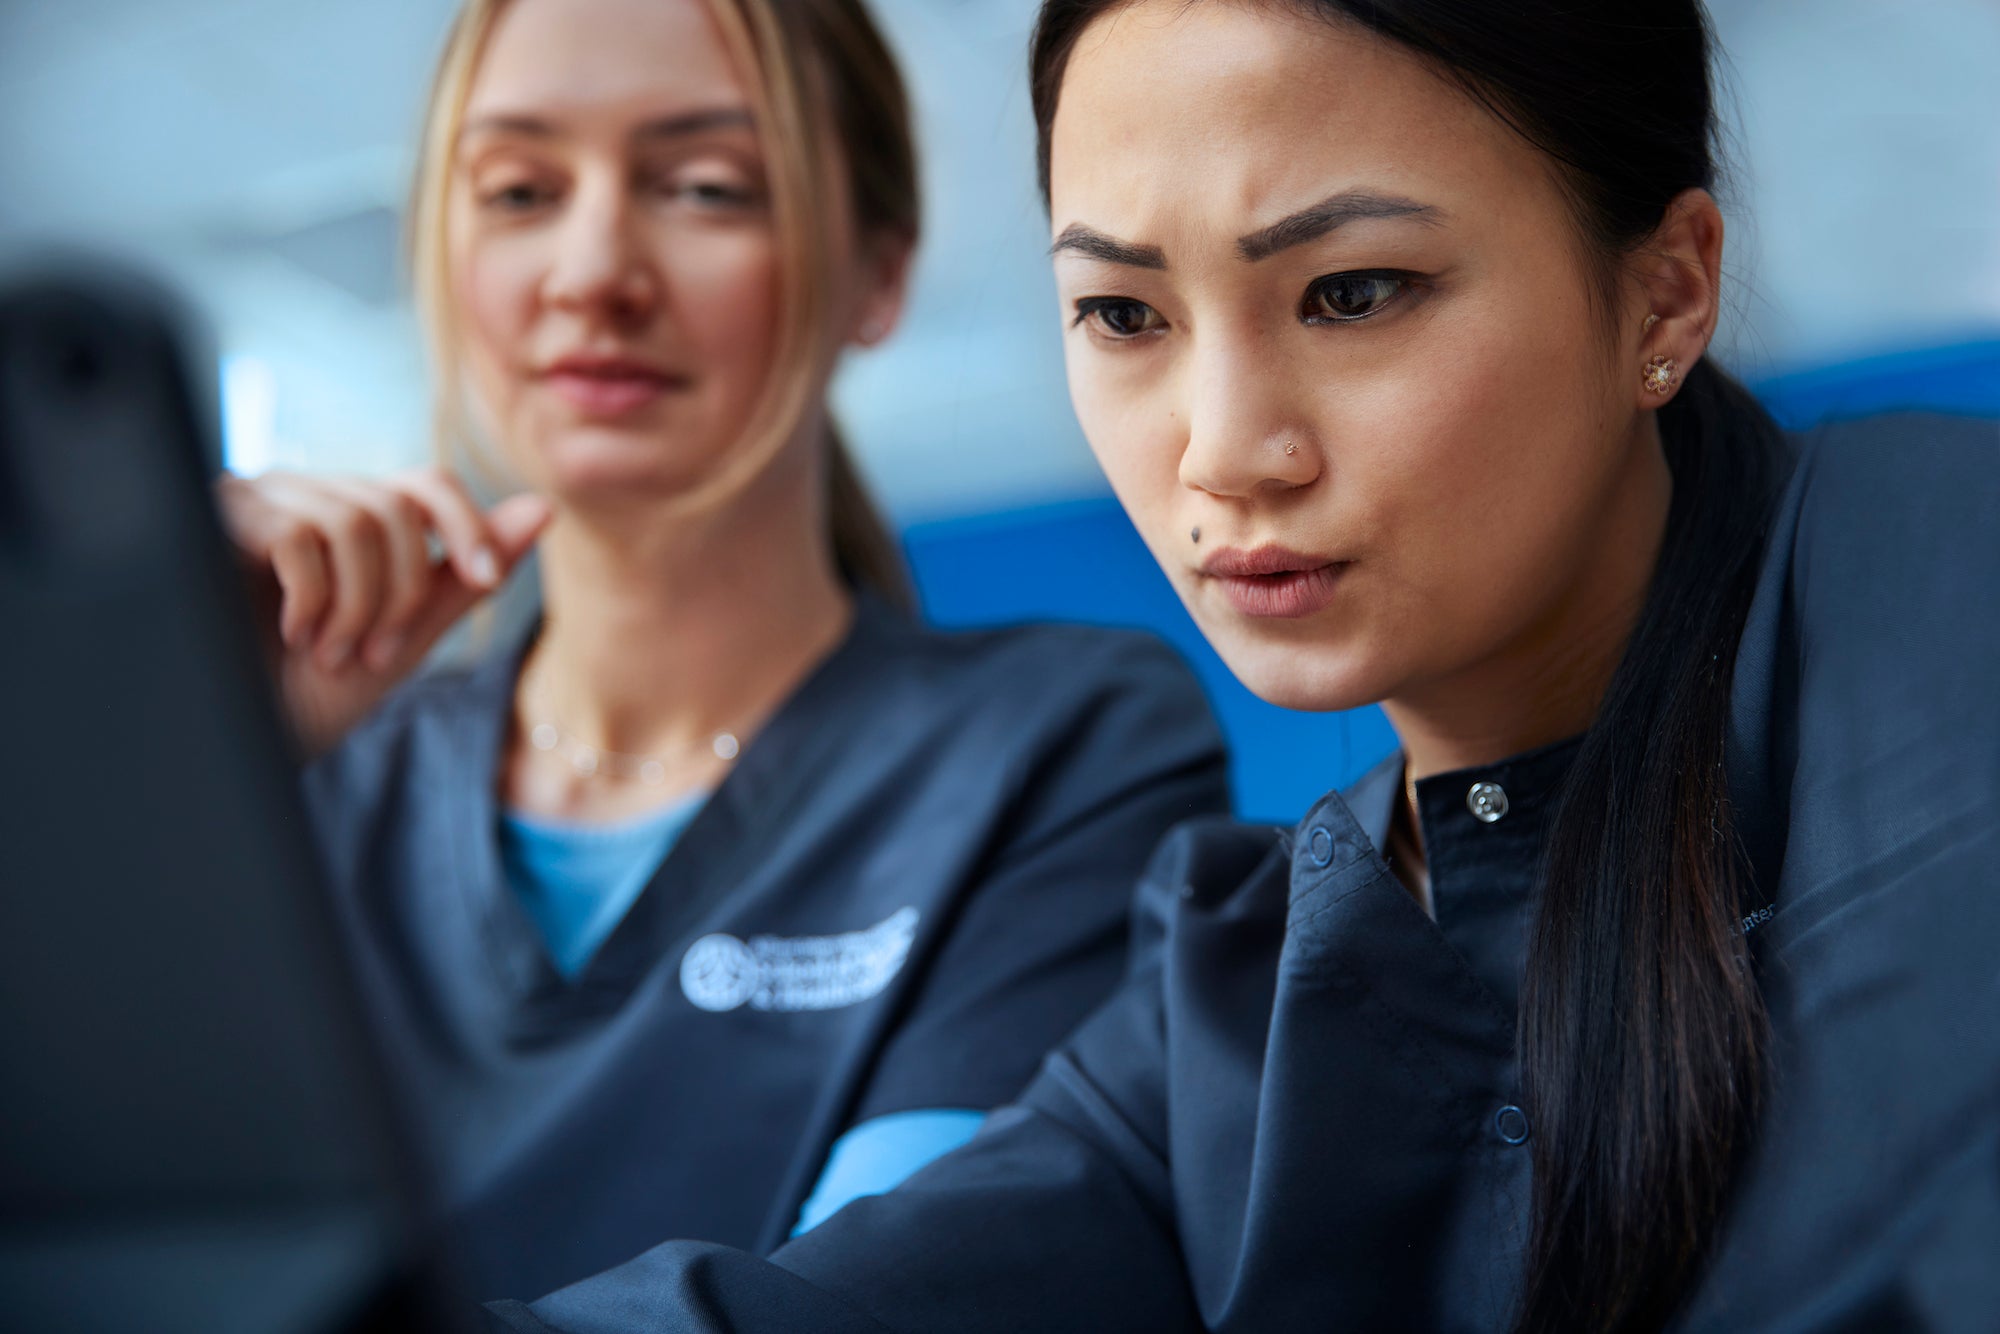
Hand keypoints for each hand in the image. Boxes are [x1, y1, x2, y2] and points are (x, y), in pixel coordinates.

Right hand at [215, 468, 552, 755]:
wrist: (234, 743)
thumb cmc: (312, 694)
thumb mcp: (405, 638)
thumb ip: (466, 575)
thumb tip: (541, 509)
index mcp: (356, 518)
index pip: (427, 485)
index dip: (467, 525)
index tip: (486, 578)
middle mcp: (309, 496)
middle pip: (396, 508)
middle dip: (400, 594)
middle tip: (369, 653)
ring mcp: (260, 501)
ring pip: (355, 521)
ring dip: (357, 605)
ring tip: (327, 652)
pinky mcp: (215, 517)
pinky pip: (297, 535)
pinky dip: (312, 599)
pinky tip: (292, 635)